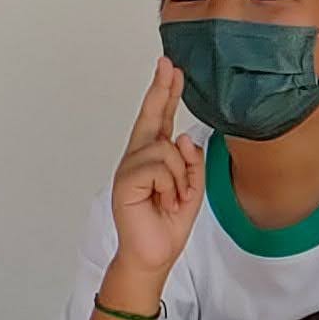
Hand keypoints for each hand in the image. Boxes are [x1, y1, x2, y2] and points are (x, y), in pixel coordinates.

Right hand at [110, 58, 206, 289]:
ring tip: (172, 199)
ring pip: (166, 149)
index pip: (161, 119)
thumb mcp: (193, 189)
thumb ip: (192, 162)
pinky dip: (170, 187)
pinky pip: (158, 168)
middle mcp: (138, 157)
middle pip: (151, 116)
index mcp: (153, 157)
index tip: (171, 70)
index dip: (166, 94)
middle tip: (168, 65)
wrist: (154, 254)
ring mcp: (129, 168)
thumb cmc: (168, 223)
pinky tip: (163, 202)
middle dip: (161, 89)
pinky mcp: (125, 181)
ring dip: (179, 179)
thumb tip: (182, 137)